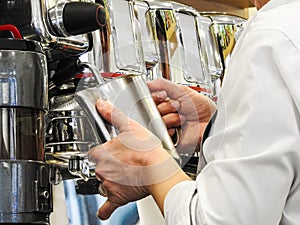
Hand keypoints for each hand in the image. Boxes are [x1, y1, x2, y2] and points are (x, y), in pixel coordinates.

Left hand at [88, 99, 182, 219]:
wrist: (158, 169)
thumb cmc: (146, 149)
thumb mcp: (129, 127)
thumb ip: (113, 115)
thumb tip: (101, 104)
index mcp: (102, 153)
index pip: (95, 152)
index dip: (104, 151)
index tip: (112, 151)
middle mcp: (102, 169)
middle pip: (100, 167)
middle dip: (110, 165)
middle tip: (124, 162)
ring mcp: (109, 184)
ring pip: (105, 182)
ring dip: (112, 180)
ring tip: (127, 174)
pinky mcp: (117, 197)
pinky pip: (107, 206)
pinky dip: (106, 209)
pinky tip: (104, 210)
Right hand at [148, 78, 216, 153]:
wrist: (211, 123)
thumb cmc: (201, 109)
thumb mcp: (182, 91)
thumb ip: (163, 84)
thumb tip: (148, 83)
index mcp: (165, 103)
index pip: (150, 99)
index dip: (155, 97)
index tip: (164, 95)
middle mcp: (164, 115)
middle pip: (151, 110)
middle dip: (166, 106)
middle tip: (178, 106)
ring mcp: (165, 127)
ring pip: (156, 121)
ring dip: (171, 118)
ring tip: (182, 118)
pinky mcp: (167, 139)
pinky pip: (160, 134)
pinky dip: (169, 129)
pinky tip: (178, 128)